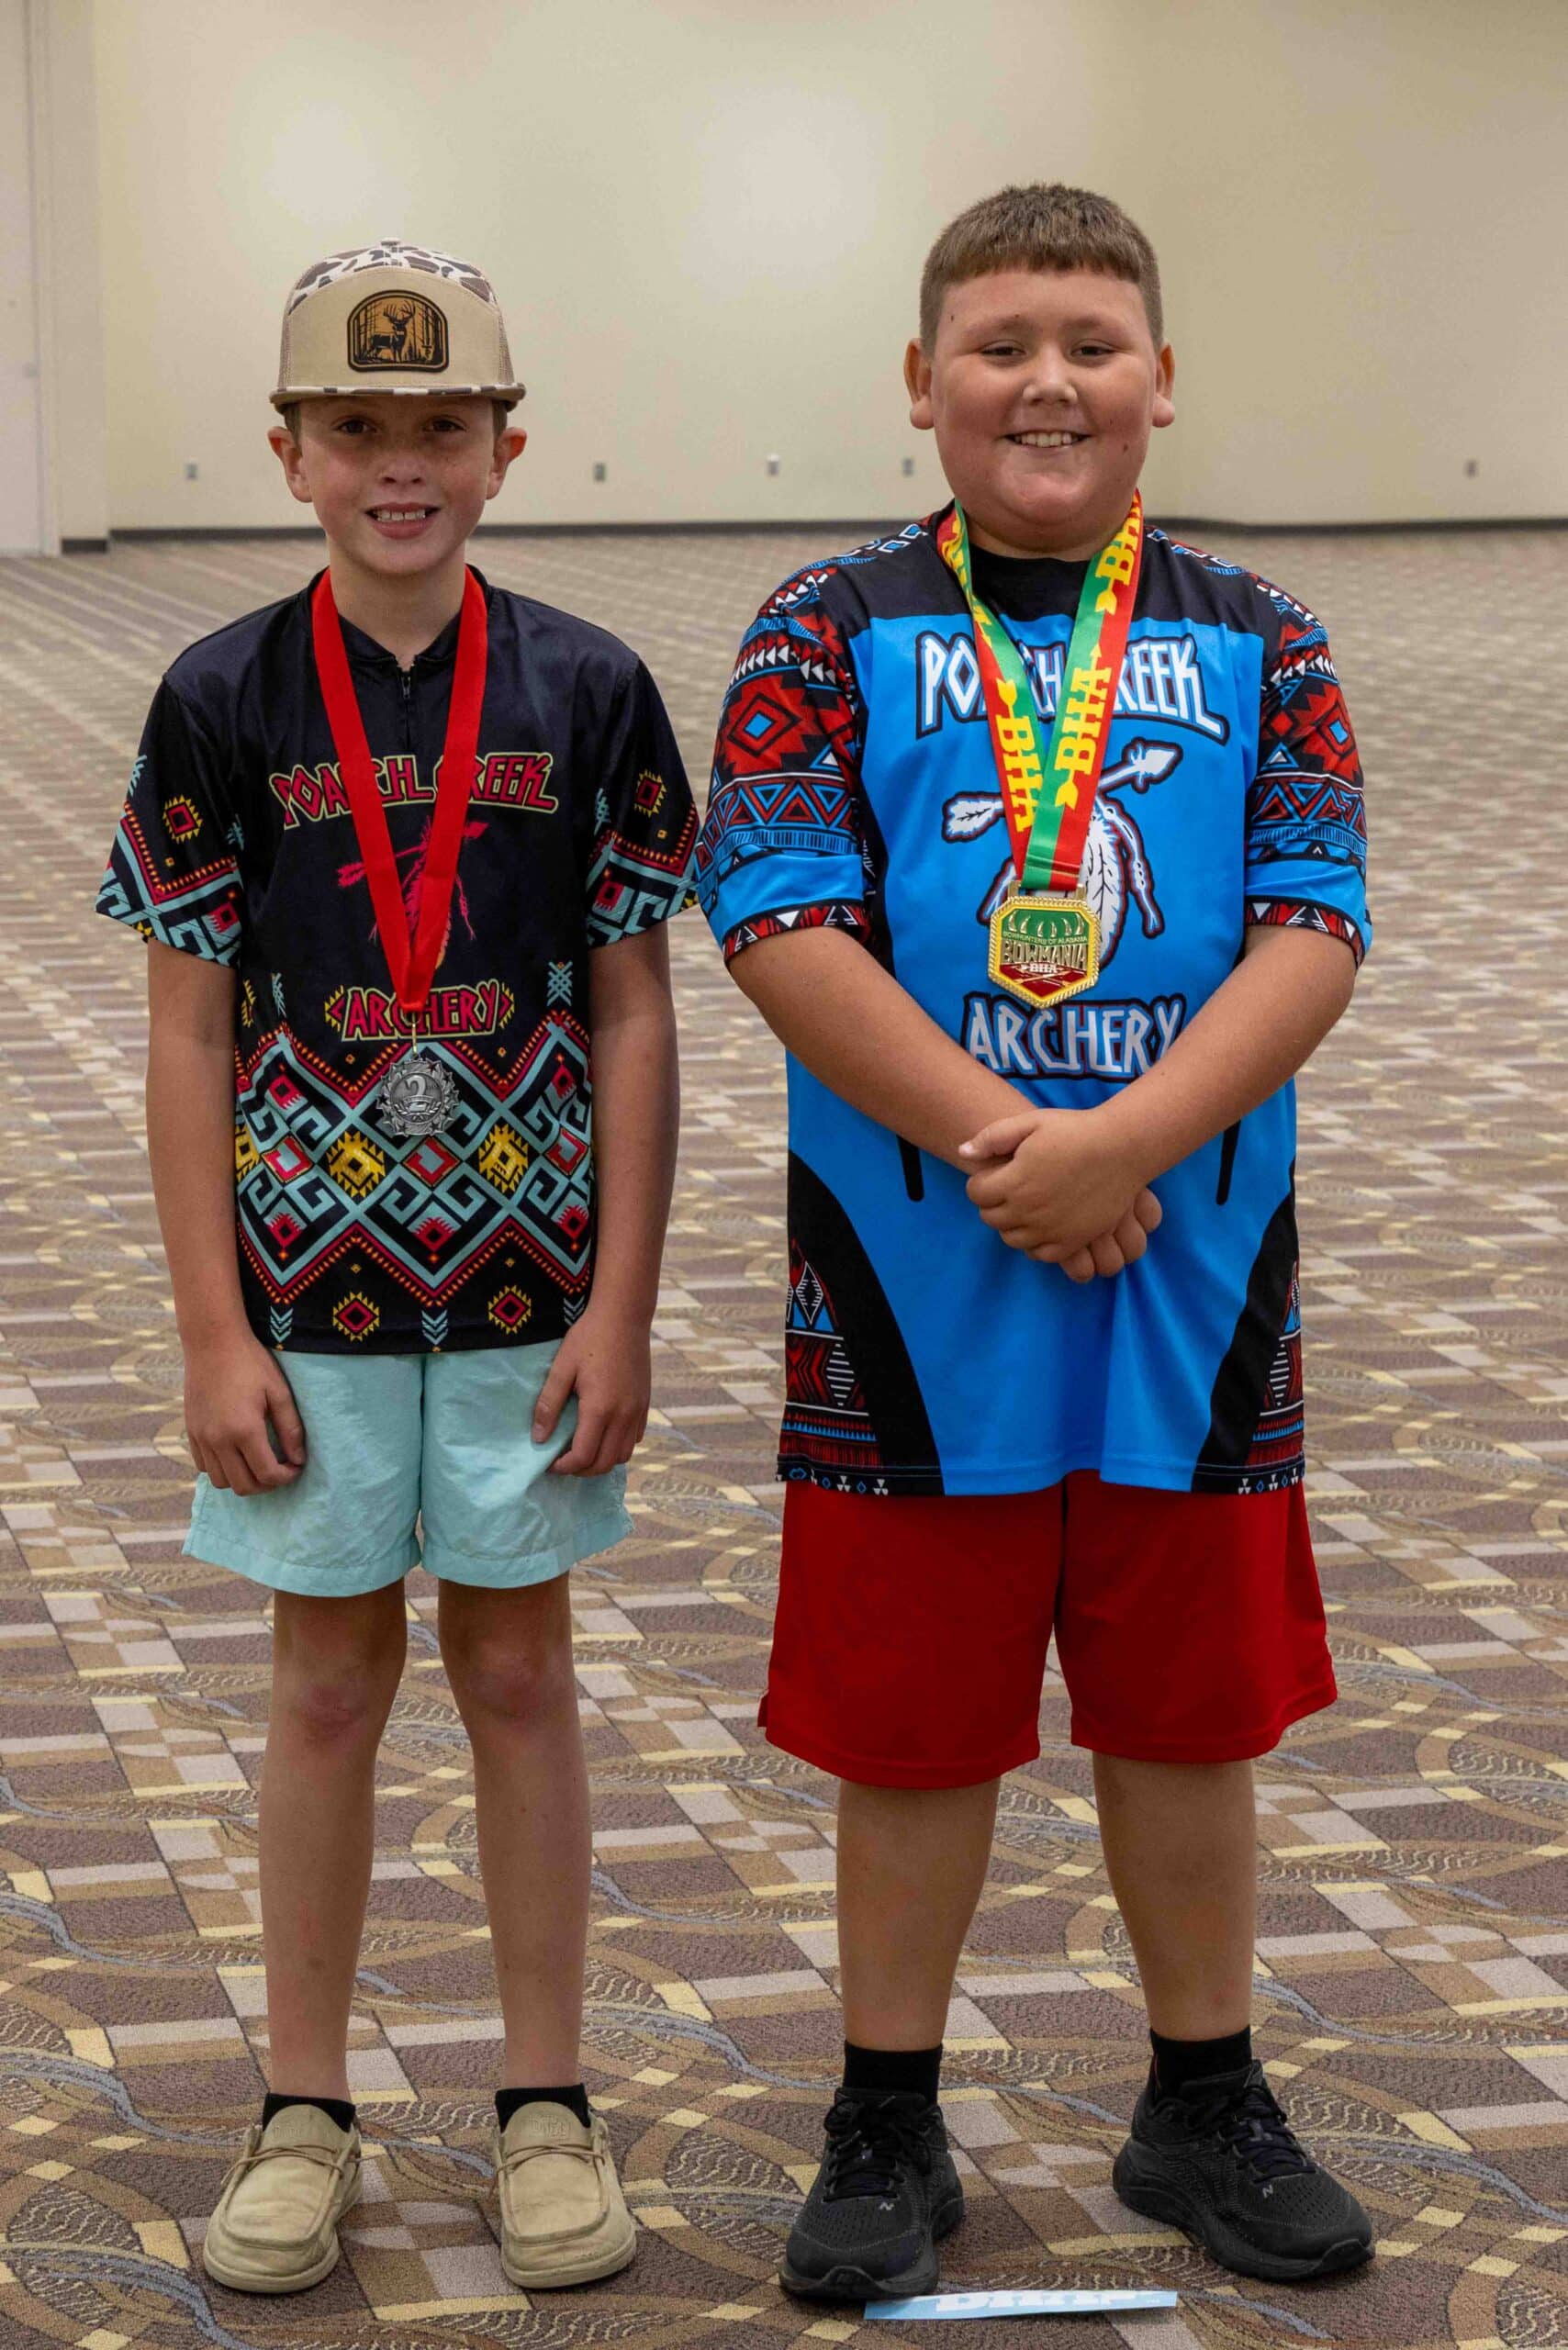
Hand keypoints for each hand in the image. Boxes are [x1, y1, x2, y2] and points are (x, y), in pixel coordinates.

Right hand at [184, 1331, 305, 1494]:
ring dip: (243, 1480)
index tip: (296, 1467)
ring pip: (221, 1481)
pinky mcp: (191, 1431)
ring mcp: (201, 1437)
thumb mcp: (279, 1392)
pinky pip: (204, 1466)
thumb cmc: (251, 1362)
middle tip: (280, 1469)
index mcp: (244, 1430)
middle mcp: (218, 1440)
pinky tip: (237, 1454)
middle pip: (243, 1487)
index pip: (267, 1474)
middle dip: (267, 1485)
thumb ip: (291, 1429)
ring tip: (258, 1464)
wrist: (212, 1341)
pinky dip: (222, 1469)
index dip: (286, 1478)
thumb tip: (299, 1459)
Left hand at [533, 1304, 650, 1475]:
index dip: (563, 1467)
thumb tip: (538, 1438)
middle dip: (581, 1470)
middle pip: (604, 1464)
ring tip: (583, 1450)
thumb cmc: (589, 1338)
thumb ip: (548, 1405)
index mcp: (599, 1409)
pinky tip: (603, 1433)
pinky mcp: (645, 1404)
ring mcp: (637, 1411)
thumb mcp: (562, 1368)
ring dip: (602, 1461)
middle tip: (563, 1461)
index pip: (582, 1457)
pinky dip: (618, 1446)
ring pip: (623, 1455)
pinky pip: (634, 1438)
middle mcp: (623, 1416)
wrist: (624, 1316)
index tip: (549, 1463)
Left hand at [959, 1107, 1155, 1271]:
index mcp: (1014, 1181)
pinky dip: (1035, 1243)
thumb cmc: (1075, 1130)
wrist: (1122, 1148)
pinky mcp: (1073, 1241)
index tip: (996, 1174)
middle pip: (990, 1218)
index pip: (975, 1193)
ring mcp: (1051, 1229)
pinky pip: (1040, 1254)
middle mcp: (1028, 1210)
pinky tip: (1042, 1225)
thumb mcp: (1031, 1122)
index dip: (981, 1182)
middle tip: (1010, 1189)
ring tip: (1027, 1205)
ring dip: (1012, 1224)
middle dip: (993, 1203)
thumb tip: (963, 1153)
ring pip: (1012, 1239)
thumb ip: (993, 1137)